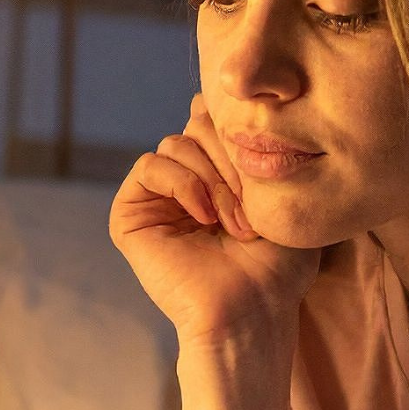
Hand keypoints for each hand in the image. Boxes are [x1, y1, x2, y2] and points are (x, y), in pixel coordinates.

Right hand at [109, 93, 321, 346]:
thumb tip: (199, 99)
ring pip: (176, 143)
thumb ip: (247, 146)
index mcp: (215, 177)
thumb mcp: (276, 194)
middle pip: (198, 126)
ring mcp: (156, 200)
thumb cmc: (278, 266)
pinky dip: (182, 183)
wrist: (254, 310)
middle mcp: (183, 184)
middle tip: (253, 205)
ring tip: (234, 222)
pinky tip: (204, 217)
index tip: (268, 170)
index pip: (215, 122)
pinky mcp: (131, 216)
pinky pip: (150, 165)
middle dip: (231, 159)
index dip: (240, 137)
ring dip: (213, 179)